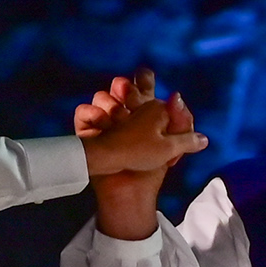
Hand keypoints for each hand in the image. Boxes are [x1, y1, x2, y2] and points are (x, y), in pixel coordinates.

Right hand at [78, 69, 206, 240]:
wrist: (126, 189)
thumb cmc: (150, 167)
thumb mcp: (172, 147)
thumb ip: (182, 122)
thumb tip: (176, 96)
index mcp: (146, 112)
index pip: (144, 84)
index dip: (144, 78)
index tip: (144, 77)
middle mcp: (124, 111)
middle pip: (121, 85)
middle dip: (126, 89)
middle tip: (130, 99)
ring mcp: (104, 119)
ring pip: (103, 96)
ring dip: (110, 106)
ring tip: (118, 120)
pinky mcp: (87, 128)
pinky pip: (84, 111)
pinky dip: (92, 116)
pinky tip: (102, 127)